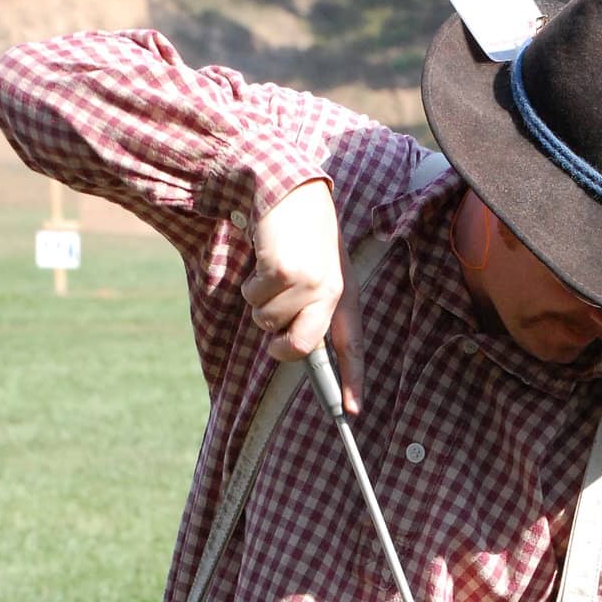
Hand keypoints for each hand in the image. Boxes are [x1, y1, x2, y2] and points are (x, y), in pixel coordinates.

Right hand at [240, 178, 364, 413]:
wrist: (288, 189)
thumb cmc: (299, 234)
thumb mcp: (316, 269)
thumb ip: (312, 307)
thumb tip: (290, 346)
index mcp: (344, 294)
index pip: (351, 346)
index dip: (352, 381)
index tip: (351, 413)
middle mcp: (330, 292)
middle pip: (299, 348)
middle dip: (277, 347)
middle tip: (272, 335)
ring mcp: (308, 282)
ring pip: (268, 323)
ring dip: (259, 303)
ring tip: (272, 272)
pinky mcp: (283, 272)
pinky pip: (254, 300)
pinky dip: (250, 286)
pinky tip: (263, 258)